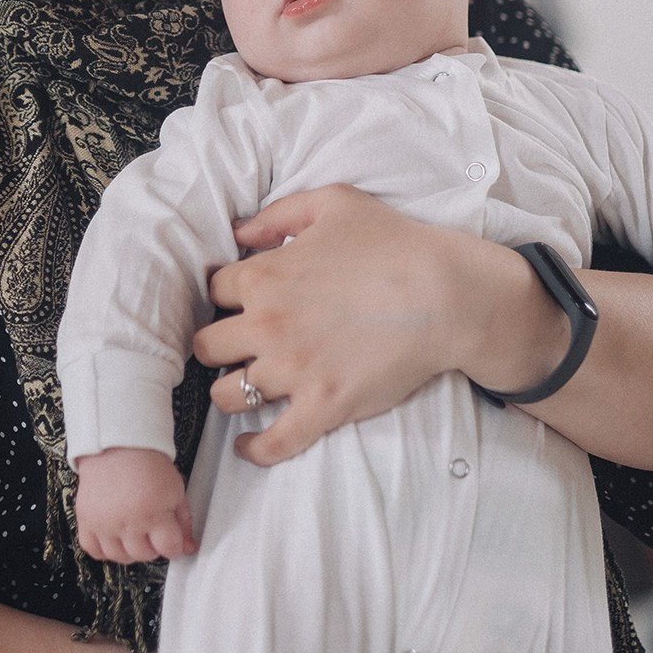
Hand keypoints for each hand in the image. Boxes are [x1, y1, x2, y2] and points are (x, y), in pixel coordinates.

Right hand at [75, 448, 196, 562]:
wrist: (118, 445)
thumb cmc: (148, 463)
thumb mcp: (175, 490)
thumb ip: (183, 521)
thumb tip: (188, 547)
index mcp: (154, 514)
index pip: (169, 549)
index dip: (173, 545)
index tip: (171, 539)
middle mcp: (128, 523)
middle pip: (145, 555)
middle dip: (152, 546)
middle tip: (152, 530)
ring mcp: (105, 524)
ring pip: (120, 557)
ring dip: (130, 549)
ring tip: (133, 532)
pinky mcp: (86, 520)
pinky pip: (93, 550)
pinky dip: (103, 549)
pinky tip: (113, 537)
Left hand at [196, 184, 473, 464]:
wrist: (445, 295)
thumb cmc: (394, 243)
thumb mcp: (333, 203)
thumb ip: (278, 214)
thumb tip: (239, 232)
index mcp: (264, 277)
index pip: (214, 291)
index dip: (225, 296)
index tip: (236, 304)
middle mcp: (266, 326)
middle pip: (207, 346)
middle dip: (217, 345)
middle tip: (235, 346)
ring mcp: (292, 371)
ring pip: (227, 395)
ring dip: (230, 392)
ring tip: (243, 388)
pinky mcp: (322, 407)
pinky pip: (274, 442)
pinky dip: (255, 449)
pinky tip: (248, 447)